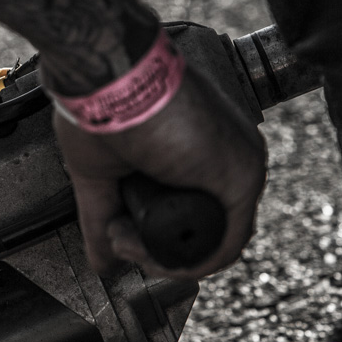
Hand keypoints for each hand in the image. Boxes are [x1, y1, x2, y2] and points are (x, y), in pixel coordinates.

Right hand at [53, 66, 266, 279]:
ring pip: (213, 241)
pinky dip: (181, 260)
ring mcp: (238, 166)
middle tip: (117, 238)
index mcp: (196, 149)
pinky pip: (224, 245)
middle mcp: (224, 156)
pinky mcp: (242, 178)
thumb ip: (103, 218)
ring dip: (161, 255)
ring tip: (121, 239)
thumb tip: (101, 261)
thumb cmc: (102, 105)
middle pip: (201, 226)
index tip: (117, 232)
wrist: (110, 80)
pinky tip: (142, 249)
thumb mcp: (100, 173)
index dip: (152, 233)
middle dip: (155, 246)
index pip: (190, 207)